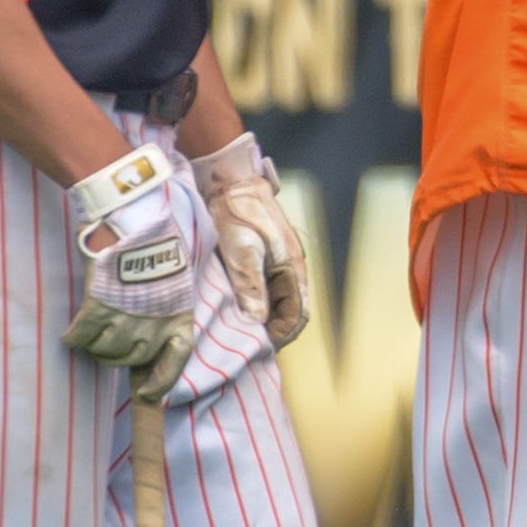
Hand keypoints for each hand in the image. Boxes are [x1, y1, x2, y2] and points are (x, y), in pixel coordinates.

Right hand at [63, 144, 196, 400]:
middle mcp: (156, 322)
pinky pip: (81, 336)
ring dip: (95, 346)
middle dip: (116, 356)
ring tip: (91, 332)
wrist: (137, 217)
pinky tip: (70, 334)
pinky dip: (73, 338)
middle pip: (130, 359)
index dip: (161, 382)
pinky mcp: (100, 306)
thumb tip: (154, 325)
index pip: (176, 361)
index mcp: (179, 315)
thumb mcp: (174, 277)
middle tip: (107, 342)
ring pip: (104, 350)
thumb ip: (166, 305)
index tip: (150, 395)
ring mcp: (127, 316)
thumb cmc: (156, 242)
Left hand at [189, 132, 309, 346]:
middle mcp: (289, 266)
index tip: (261, 346)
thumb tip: (258, 321)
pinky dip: (254, 302)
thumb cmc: (236, 212)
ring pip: (276, 300)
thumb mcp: (242, 250)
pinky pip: (264, 288)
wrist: (228, 180)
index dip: (283, 334)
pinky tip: (236, 308)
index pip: (298, 313)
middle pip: (289, 309)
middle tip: (247, 344)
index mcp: (292, 266)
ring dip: (262, 317)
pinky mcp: (262, 257)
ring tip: (239, 331)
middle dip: (272, 329)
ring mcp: (277, 261)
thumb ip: (251, 286)